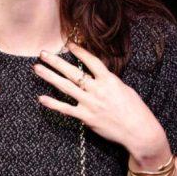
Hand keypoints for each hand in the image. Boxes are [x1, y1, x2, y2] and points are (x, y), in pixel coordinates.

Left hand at [34, 43, 168, 165]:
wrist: (139, 131)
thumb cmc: (135, 110)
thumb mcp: (124, 89)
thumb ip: (108, 81)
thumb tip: (97, 75)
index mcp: (109, 80)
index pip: (91, 61)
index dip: (79, 51)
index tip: (68, 44)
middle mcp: (98, 90)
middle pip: (73, 72)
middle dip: (56, 62)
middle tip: (42, 53)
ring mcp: (90, 103)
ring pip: (65, 87)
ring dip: (49, 76)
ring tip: (37, 68)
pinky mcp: (86, 117)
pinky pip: (66, 109)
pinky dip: (52, 103)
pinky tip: (41, 98)